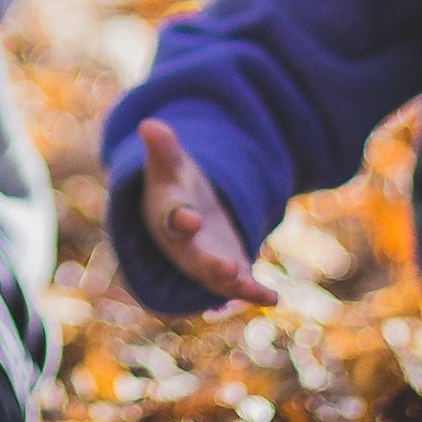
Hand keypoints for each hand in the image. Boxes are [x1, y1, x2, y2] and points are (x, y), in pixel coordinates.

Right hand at [137, 119, 276, 307]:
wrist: (180, 214)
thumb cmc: (173, 184)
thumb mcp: (169, 163)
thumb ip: (162, 147)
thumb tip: (148, 124)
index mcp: (167, 217)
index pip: (172, 219)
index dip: (181, 219)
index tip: (190, 218)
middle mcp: (184, 246)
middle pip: (195, 259)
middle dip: (211, 266)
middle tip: (228, 270)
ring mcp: (206, 262)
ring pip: (217, 280)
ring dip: (234, 286)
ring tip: (253, 290)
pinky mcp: (227, 270)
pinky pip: (239, 287)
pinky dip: (254, 294)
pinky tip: (273, 298)